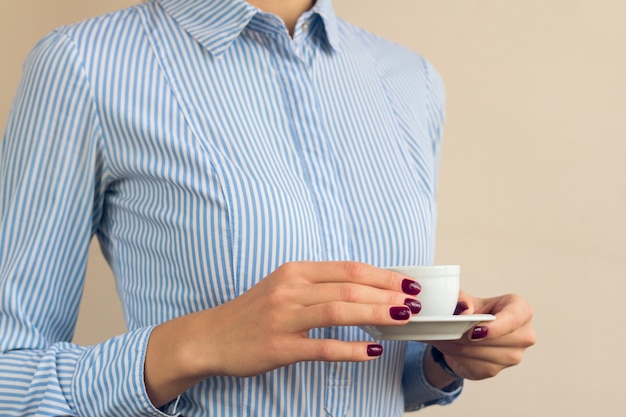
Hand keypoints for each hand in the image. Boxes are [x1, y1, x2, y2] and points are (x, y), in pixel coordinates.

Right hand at [144, 261, 420, 405]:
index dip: (382, 275)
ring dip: (375, 315)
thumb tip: (365, 290)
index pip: (347, 269)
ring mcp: (283, 318)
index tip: (408, 282)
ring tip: (403, 320)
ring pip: (338, 312)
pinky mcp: (277, 347)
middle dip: (387, 295)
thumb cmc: (253, 312)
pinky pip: (321, 347)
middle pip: (348, 288)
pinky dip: (350, 349)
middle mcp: (290, 289)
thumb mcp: (284, 288)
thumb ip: (319, 287)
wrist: (210, 337)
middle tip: (415, 303)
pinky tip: (372, 352)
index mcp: (295, 272)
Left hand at [430, 291, 534, 380]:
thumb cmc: (475, 312)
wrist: (469, 335)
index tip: (474, 332)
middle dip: (466, 335)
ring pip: (480, 353)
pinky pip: (473, 365)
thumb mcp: (467, 299)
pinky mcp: (496, 370)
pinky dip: (456, 356)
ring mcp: (513, 356)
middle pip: (494, 339)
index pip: (514, 318)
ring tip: (443, 335)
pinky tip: (450, 346)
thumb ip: (462, 299)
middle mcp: (524, 335)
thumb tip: (464, 310)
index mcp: (521, 310)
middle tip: (444, 329)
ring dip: (457, 345)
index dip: (495, 327)